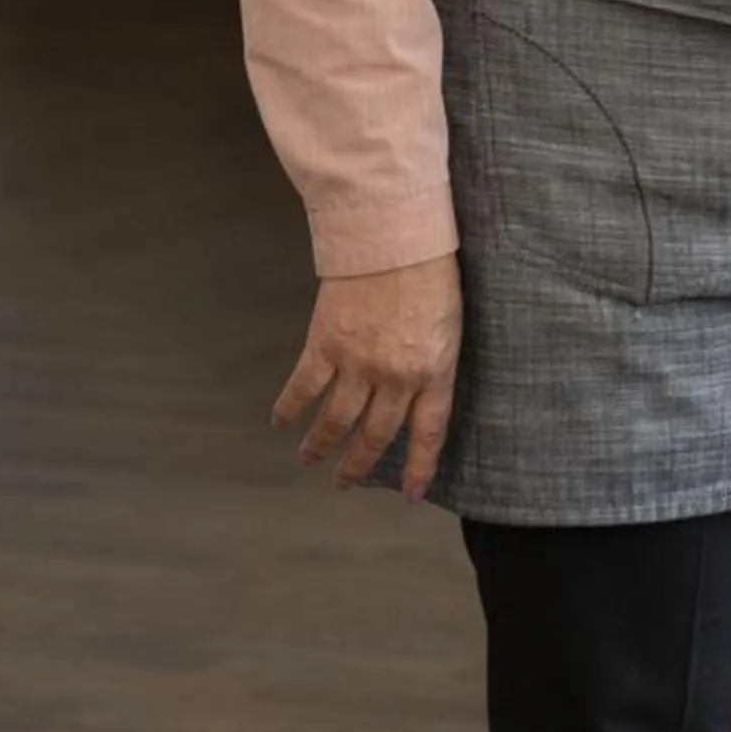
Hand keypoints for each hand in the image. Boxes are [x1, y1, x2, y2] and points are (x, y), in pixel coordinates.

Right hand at [271, 252, 462, 502]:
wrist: (396, 237)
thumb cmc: (433, 272)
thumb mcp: (449, 323)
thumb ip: (434, 361)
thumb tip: (419, 389)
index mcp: (434, 371)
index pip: (428, 431)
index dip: (420, 466)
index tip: (412, 493)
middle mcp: (395, 377)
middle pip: (376, 434)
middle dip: (360, 464)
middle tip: (345, 483)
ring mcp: (357, 364)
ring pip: (336, 420)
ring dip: (320, 444)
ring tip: (309, 459)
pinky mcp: (325, 344)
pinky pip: (303, 387)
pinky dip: (289, 408)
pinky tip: (281, 422)